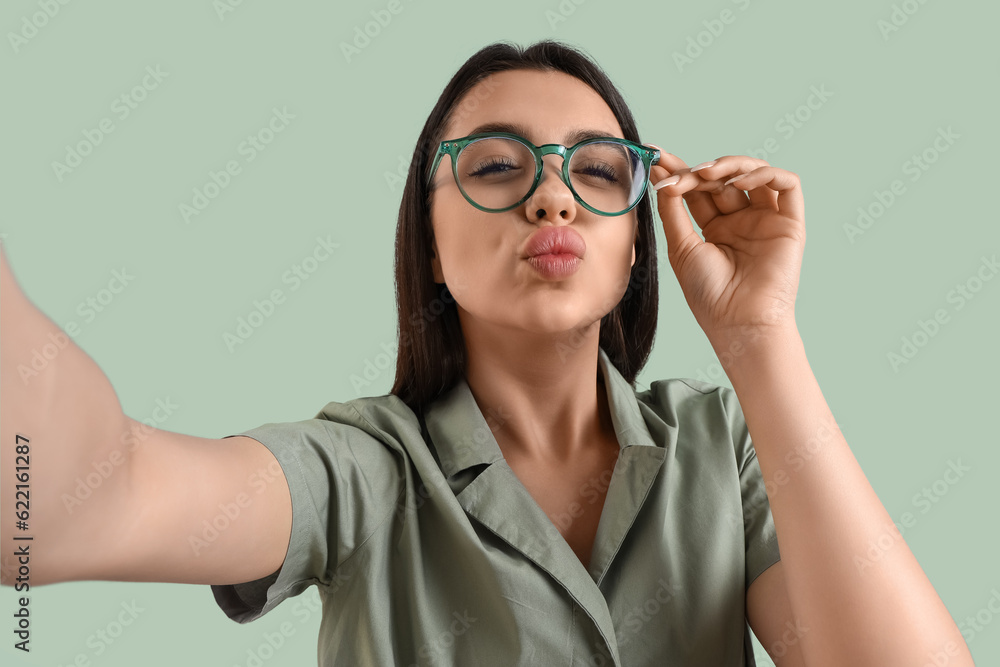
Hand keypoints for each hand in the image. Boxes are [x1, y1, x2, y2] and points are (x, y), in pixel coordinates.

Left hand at [646, 149, 805, 351]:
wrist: (738, 321)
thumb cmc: (709, 294)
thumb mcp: (681, 247)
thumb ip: (673, 211)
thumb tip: (662, 179)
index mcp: (715, 228)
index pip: (698, 189)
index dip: (678, 170)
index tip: (654, 156)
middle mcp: (742, 220)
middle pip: (722, 179)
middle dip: (698, 169)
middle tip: (678, 172)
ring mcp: (766, 219)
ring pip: (754, 173)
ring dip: (729, 166)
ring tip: (705, 174)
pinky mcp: (790, 222)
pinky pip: (787, 184)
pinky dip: (765, 173)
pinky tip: (739, 182)